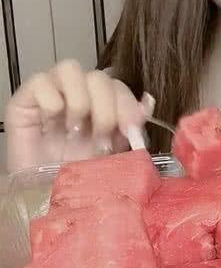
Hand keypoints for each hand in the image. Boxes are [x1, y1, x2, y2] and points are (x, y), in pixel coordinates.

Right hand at [5, 60, 148, 173]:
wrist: (43, 198)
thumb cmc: (77, 176)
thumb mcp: (112, 153)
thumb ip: (130, 127)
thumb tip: (148, 102)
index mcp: (100, 102)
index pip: (118, 86)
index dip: (127, 105)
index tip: (130, 130)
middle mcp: (78, 92)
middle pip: (98, 77)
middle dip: (105, 109)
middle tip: (100, 138)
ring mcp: (51, 91)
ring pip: (70, 68)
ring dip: (79, 101)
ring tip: (75, 131)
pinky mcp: (24, 99)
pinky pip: (40, 81)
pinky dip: (51, 103)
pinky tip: (51, 126)